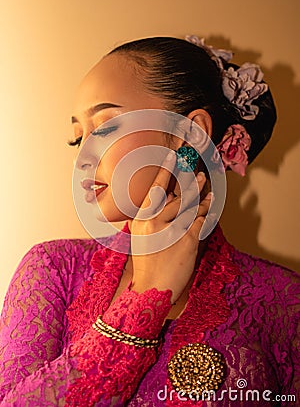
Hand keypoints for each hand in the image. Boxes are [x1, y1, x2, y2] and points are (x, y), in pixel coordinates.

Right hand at [128, 151, 211, 303]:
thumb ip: (151, 217)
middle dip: (189, 181)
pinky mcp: (187, 240)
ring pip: (190, 206)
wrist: (152, 289)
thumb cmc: (147, 263)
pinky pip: (200, 220)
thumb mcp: (141, 237)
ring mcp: (171, 230)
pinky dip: (206, 211)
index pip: (155, 189)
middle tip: (197, 172)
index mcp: (142, 219)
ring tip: (205, 183)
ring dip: (200, 194)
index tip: (172, 157)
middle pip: (176, 195)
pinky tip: (210, 204)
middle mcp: (155, 222)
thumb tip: (166, 197)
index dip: (165, 171)